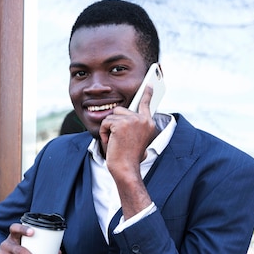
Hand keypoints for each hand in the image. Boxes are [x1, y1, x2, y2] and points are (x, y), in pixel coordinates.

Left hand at [99, 85, 158, 217]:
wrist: (126, 168)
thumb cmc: (129, 157)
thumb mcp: (137, 139)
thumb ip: (135, 126)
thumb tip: (125, 114)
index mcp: (149, 124)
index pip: (146, 104)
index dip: (146, 94)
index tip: (148, 85)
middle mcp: (143, 120)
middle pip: (121, 110)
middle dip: (115, 123)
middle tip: (119, 140)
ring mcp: (133, 121)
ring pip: (112, 116)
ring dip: (109, 129)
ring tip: (116, 142)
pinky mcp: (121, 124)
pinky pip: (106, 122)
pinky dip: (104, 133)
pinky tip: (111, 142)